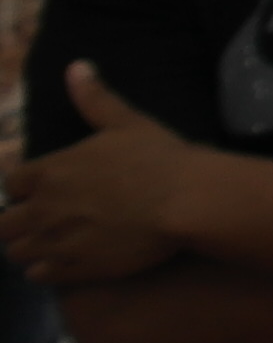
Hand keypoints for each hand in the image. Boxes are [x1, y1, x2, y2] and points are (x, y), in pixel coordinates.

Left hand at [0, 66, 195, 286]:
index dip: (22, 186)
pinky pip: (39, 276)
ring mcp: (57, 242)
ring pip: (16, 252)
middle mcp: (42, 209)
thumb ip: (94, 99)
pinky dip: (42, 270)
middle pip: (3, 224)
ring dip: (27, 246)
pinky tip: (57, 263)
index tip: (37, 188)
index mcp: (49, 172)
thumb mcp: (126, 122)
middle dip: (15, 221)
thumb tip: (76, 66)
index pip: (10, 184)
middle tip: (39, 219)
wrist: (185, 201)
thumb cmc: (157, 157)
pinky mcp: (76, 268)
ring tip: (46, 243)